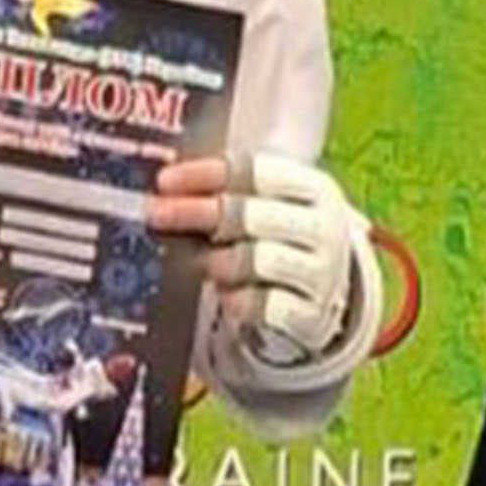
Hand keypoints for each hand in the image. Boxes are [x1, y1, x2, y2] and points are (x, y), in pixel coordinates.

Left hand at [149, 152, 362, 365]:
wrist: (330, 291)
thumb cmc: (284, 237)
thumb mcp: (273, 206)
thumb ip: (230, 193)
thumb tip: (166, 188)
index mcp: (313, 188)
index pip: (255, 171)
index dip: (205, 174)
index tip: (164, 181)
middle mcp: (322, 227)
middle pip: (251, 214)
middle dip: (196, 212)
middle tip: (156, 215)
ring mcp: (321, 273)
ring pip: (258, 260)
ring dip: (217, 260)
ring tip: (200, 263)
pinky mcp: (312, 314)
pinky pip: (265, 306)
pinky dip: (237, 300)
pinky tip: (225, 295)